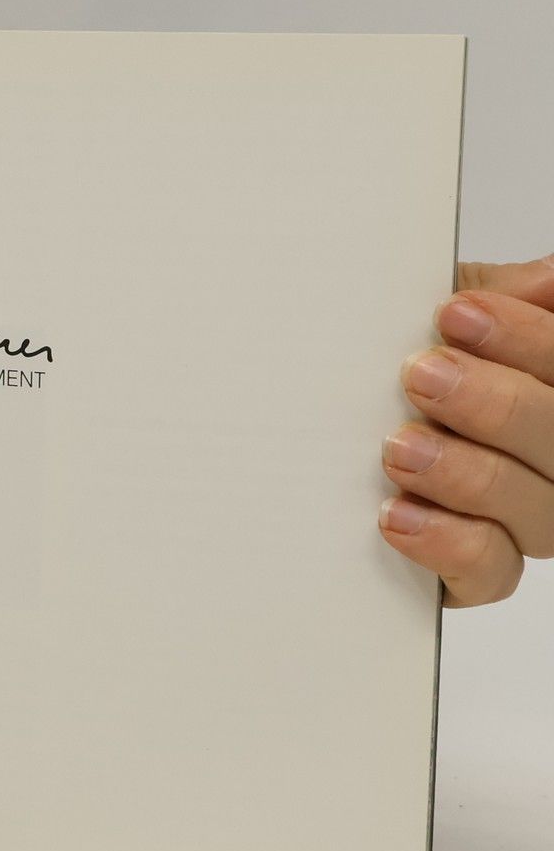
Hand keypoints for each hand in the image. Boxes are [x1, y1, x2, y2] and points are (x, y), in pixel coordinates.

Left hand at [379, 256, 553, 606]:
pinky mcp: (474, 570)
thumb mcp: (436, 314)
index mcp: (547, 386)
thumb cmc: (389, 361)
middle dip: (497, 404)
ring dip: (468, 474)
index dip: (529, 340)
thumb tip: (549, 278)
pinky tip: (397, 517)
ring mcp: (520, 517)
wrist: (320, 427)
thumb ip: (499, 296)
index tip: (455, 313)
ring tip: (399, 448)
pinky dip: (449, 544)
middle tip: (423, 377)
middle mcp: (548, 456)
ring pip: (537, 510)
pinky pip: (491, 572)